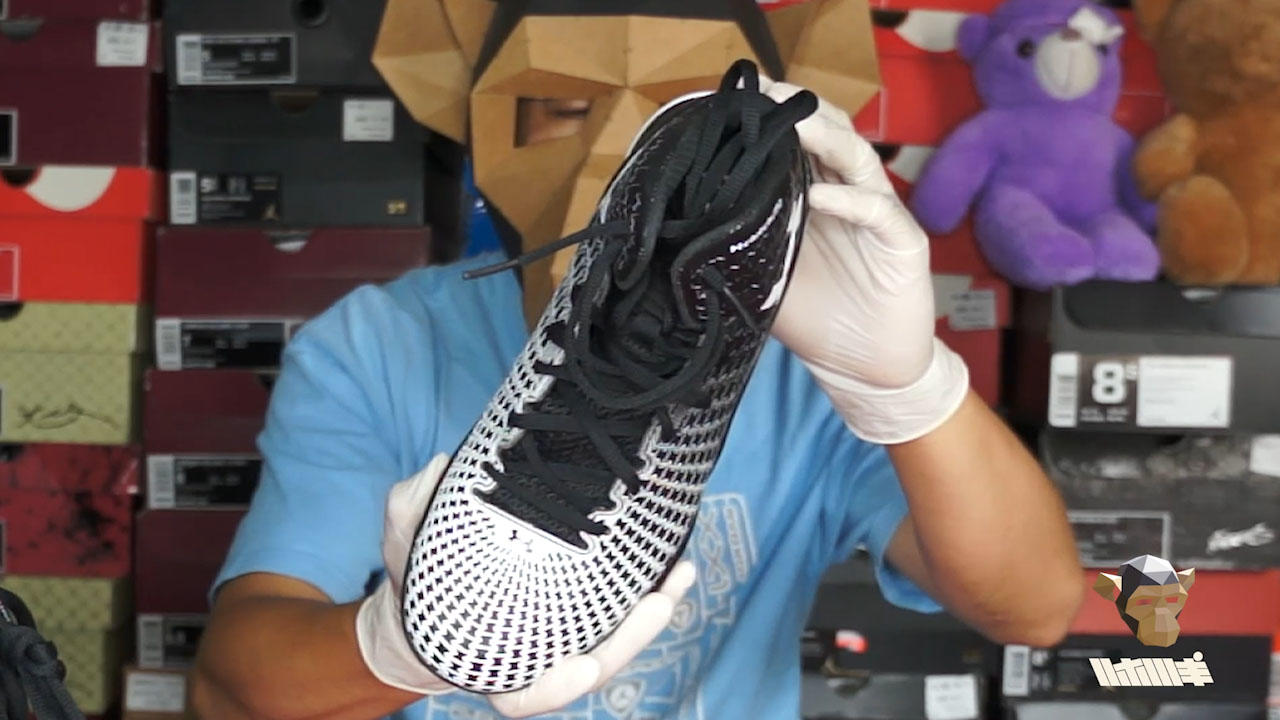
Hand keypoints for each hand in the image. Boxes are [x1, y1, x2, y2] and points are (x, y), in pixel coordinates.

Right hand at [356, 454, 697, 717]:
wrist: (433, 586)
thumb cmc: (419, 574)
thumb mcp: (404, 542)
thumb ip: (413, 511)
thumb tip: (439, 468)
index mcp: (486, 662)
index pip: (521, 695)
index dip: (553, 688)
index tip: (583, 667)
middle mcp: (531, 659)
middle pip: (589, 667)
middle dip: (629, 640)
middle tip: (658, 601)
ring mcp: (561, 639)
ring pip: (615, 641)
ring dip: (654, 612)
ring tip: (680, 575)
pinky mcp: (583, 613)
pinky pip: (620, 613)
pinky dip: (651, 594)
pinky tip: (676, 565)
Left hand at [762, 80, 969, 443]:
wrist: (863, 368)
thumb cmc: (814, 319)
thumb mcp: (759, 277)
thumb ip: (733, 246)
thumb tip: (678, 230)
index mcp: (812, 197)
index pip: (793, 144)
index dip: (767, 120)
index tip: (731, 100)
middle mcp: (846, 195)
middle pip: (828, 134)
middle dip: (796, 110)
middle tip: (761, 91)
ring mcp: (877, 213)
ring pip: (856, 158)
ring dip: (825, 136)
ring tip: (792, 123)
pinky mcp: (902, 241)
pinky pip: (877, 210)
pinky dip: (849, 200)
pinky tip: (820, 195)